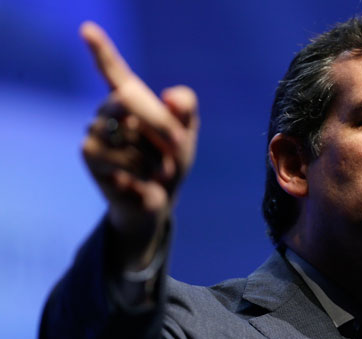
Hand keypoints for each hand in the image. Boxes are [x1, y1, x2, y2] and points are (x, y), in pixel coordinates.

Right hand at [80, 22, 199, 268]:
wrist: (159, 198)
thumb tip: (167, 94)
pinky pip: (118, 154)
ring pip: (128, 133)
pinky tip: (139, 177)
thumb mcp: (187, 133)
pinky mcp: (89, 152)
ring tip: (153, 168)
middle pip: (129, 97)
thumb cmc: (170, 161)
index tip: (87, 29)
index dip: (101, 49)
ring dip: (152, 155)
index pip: (113, 69)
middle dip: (161, 125)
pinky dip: (139, 169)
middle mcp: (109, 109)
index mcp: (132, 99)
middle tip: (177, 147)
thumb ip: (186, 108)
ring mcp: (96, 129)